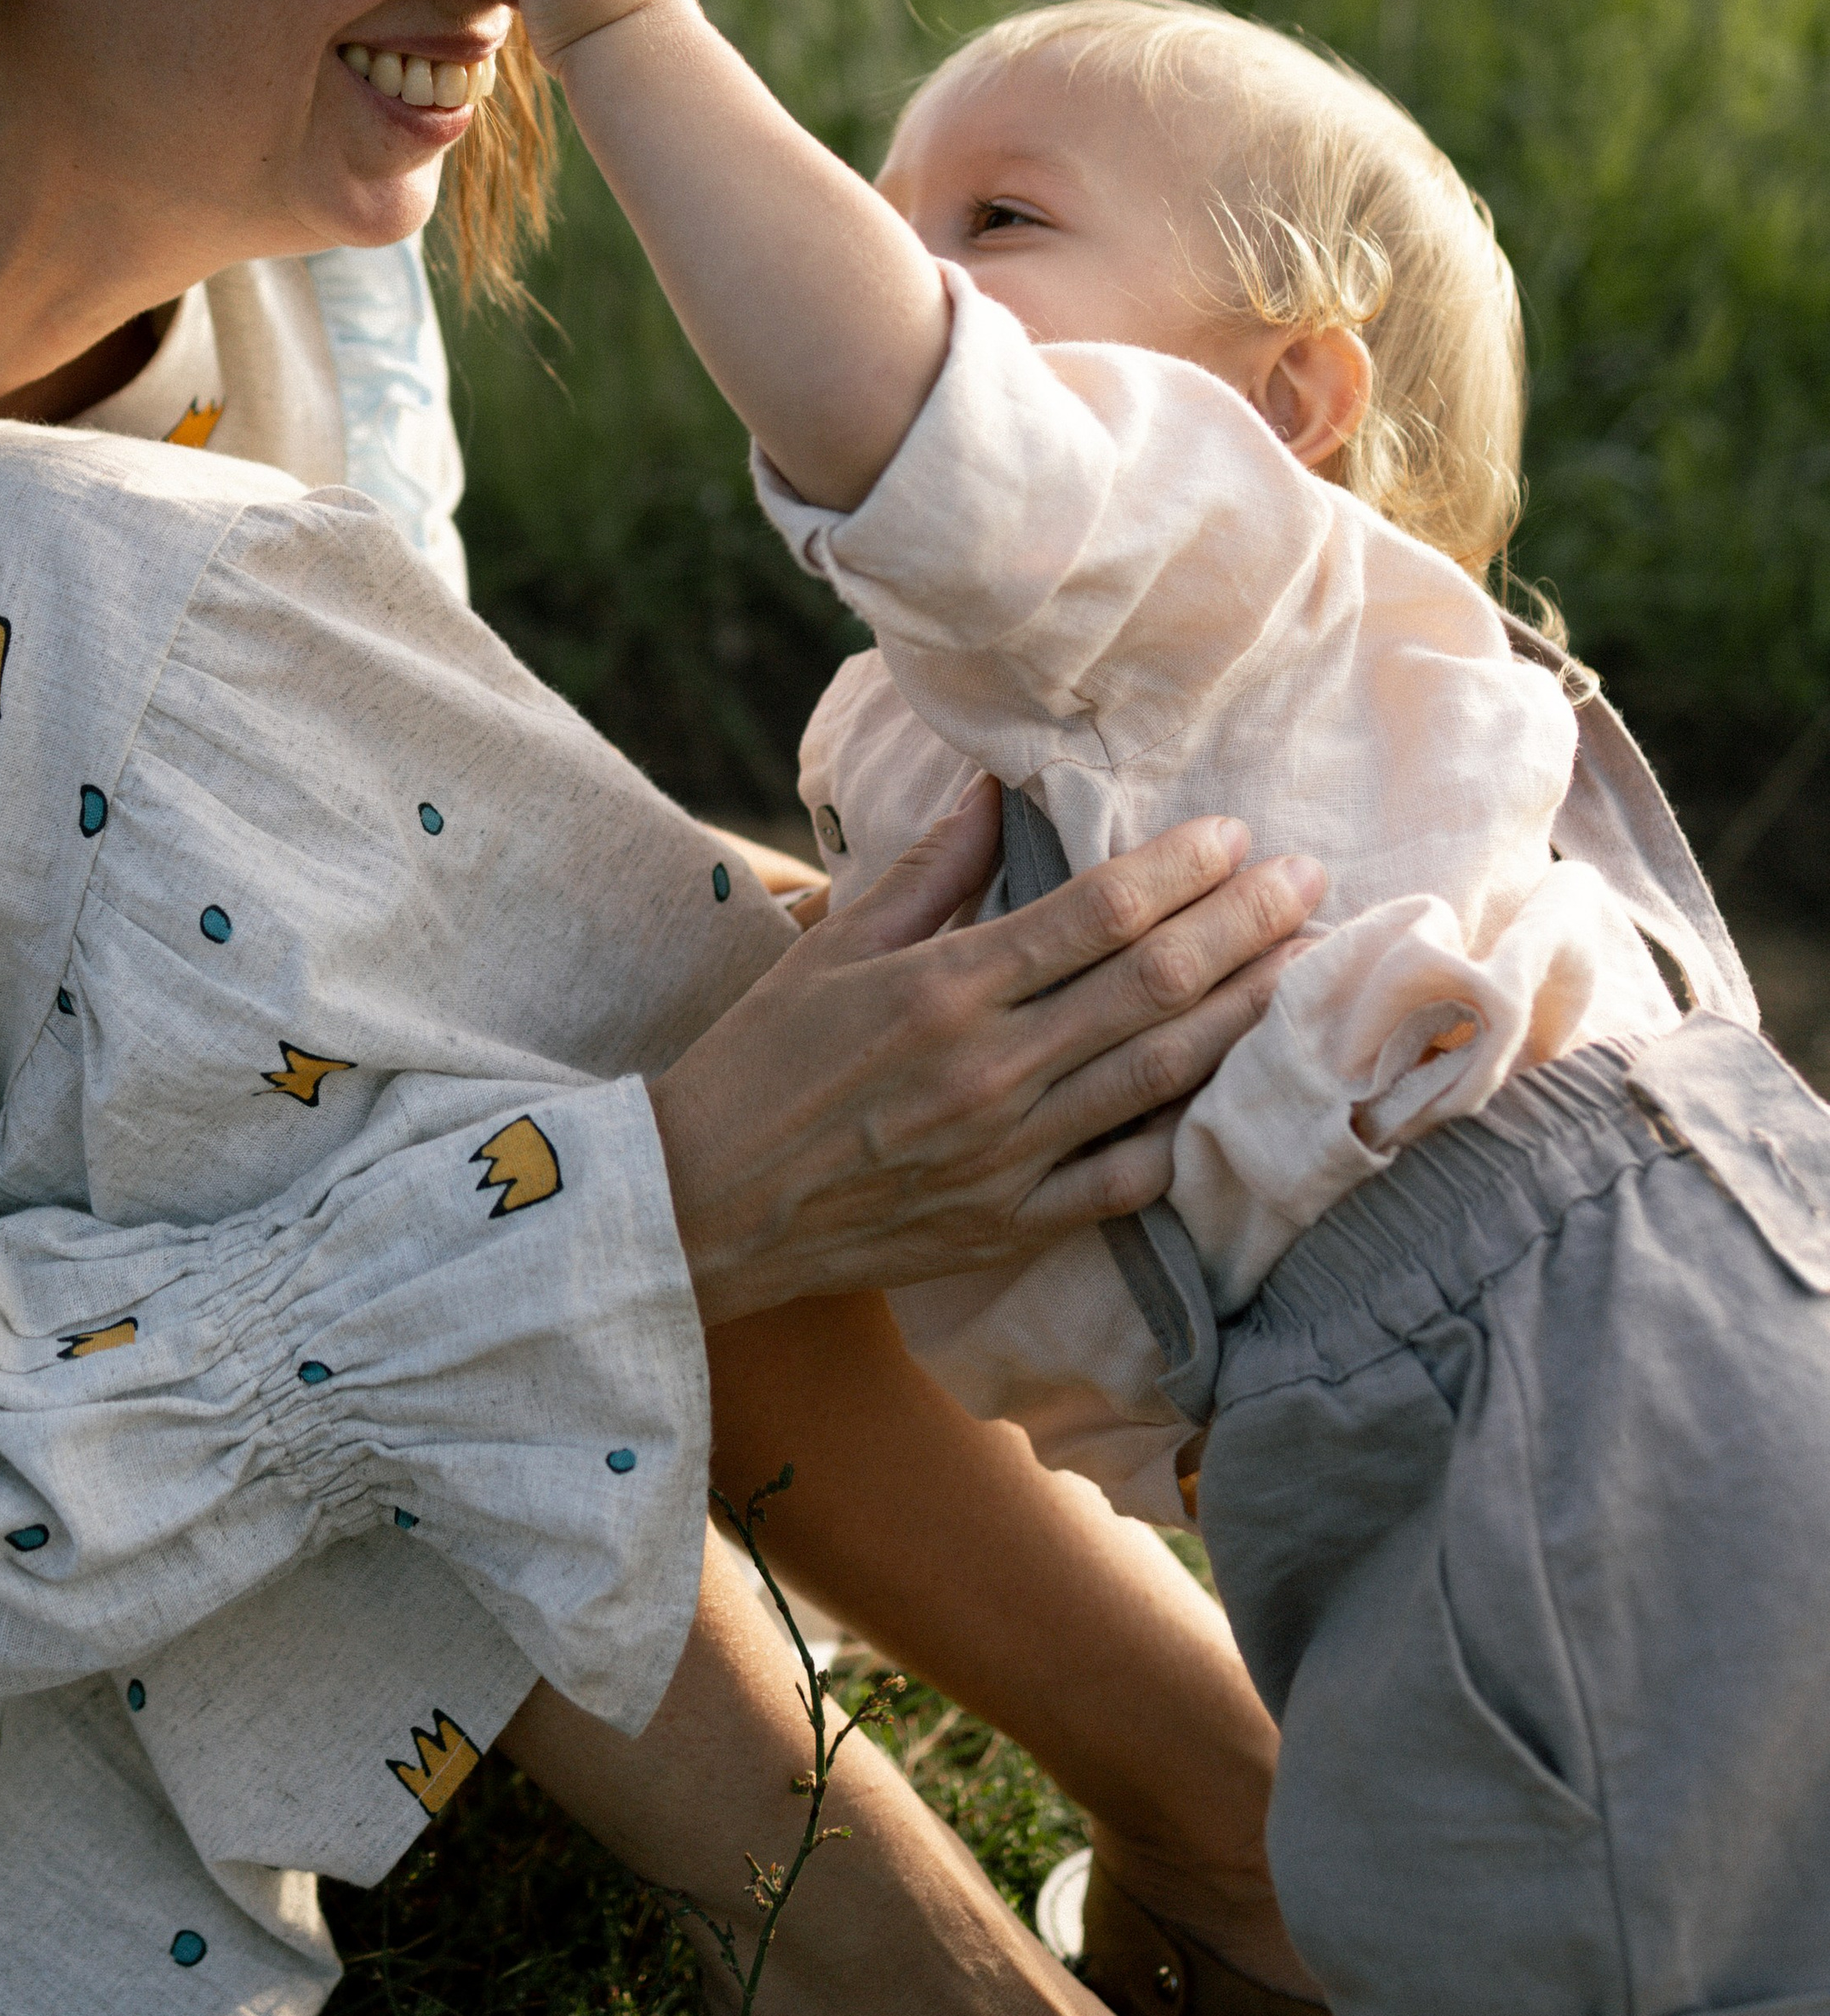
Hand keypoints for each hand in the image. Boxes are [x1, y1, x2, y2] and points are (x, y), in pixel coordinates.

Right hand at [650, 777, 1323, 1324]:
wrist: (705, 1205)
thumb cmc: (762, 1062)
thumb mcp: (833, 946)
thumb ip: (928, 871)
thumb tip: (998, 792)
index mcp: (946, 988)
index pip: (1096, 914)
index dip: (1181, 870)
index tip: (1238, 835)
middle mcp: (991, 1068)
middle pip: (1151, 986)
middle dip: (1244, 927)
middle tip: (1310, 882)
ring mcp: (1008, 1154)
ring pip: (1159, 1076)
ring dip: (1242, 1015)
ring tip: (1301, 966)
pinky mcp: (1009, 1224)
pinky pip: (1124, 1181)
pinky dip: (1184, 1135)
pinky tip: (1233, 1092)